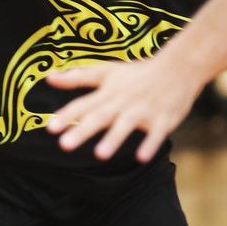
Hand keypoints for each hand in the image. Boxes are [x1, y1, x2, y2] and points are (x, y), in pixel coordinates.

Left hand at [46, 55, 201, 162]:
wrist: (178, 68)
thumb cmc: (137, 73)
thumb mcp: (107, 71)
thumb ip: (78, 77)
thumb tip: (48, 77)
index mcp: (108, 91)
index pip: (83, 104)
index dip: (66, 115)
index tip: (49, 127)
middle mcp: (123, 101)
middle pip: (100, 116)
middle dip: (82, 130)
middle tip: (64, 145)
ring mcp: (143, 110)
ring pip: (126, 125)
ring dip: (113, 139)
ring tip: (99, 154)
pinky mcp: (163, 119)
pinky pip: (155, 134)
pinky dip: (149, 144)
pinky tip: (140, 158)